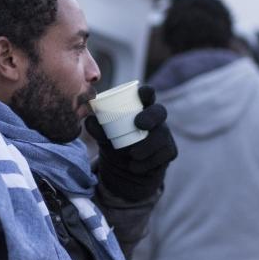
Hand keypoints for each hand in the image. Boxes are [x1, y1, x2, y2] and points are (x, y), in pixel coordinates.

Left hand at [85, 85, 176, 201]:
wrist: (126, 168)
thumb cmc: (116, 142)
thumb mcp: (104, 136)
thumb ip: (97, 128)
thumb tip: (89, 120)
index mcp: (140, 107)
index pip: (147, 94)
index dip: (146, 92)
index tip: (141, 93)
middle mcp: (155, 118)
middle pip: (160, 111)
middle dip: (151, 116)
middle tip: (139, 124)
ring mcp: (165, 134)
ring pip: (162, 135)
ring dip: (147, 146)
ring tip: (132, 155)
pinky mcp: (170, 151)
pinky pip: (164, 155)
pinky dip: (148, 163)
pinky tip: (135, 166)